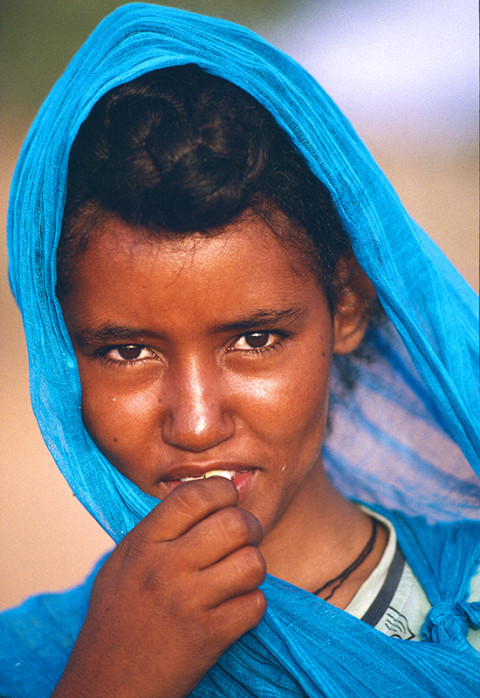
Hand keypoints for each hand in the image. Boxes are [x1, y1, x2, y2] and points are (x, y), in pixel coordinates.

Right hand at [52, 477, 265, 696]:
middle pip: (235, 523)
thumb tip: (206, 496)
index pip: (195, 495)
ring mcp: (188, 602)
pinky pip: (255, 603)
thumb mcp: (123, 562)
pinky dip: (251, 605)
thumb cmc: (117, 620)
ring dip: (253, 568)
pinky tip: (234, 609)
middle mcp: (166, 567)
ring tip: (238, 576)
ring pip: (252, 562)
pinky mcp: (209, 636)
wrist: (106, 686)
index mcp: (143, 543)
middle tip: (243, 539)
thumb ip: (160, 529)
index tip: (227, 502)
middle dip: (249, 527)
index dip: (222, 491)